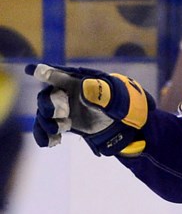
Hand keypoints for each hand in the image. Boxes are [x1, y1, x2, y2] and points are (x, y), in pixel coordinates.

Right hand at [27, 63, 154, 156]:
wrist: (118, 121)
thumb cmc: (117, 103)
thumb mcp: (113, 99)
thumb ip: (101, 93)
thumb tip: (85, 89)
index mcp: (78, 81)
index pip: (59, 75)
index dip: (45, 72)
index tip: (32, 70)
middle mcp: (65, 93)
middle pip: (46, 97)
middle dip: (49, 105)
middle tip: (62, 114)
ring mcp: (61, 108)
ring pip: (43, 115)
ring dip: (47, 124)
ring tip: (61, 131)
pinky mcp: (60, 122)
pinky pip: (44, 129)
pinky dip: (44, 136)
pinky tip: (52, 143)